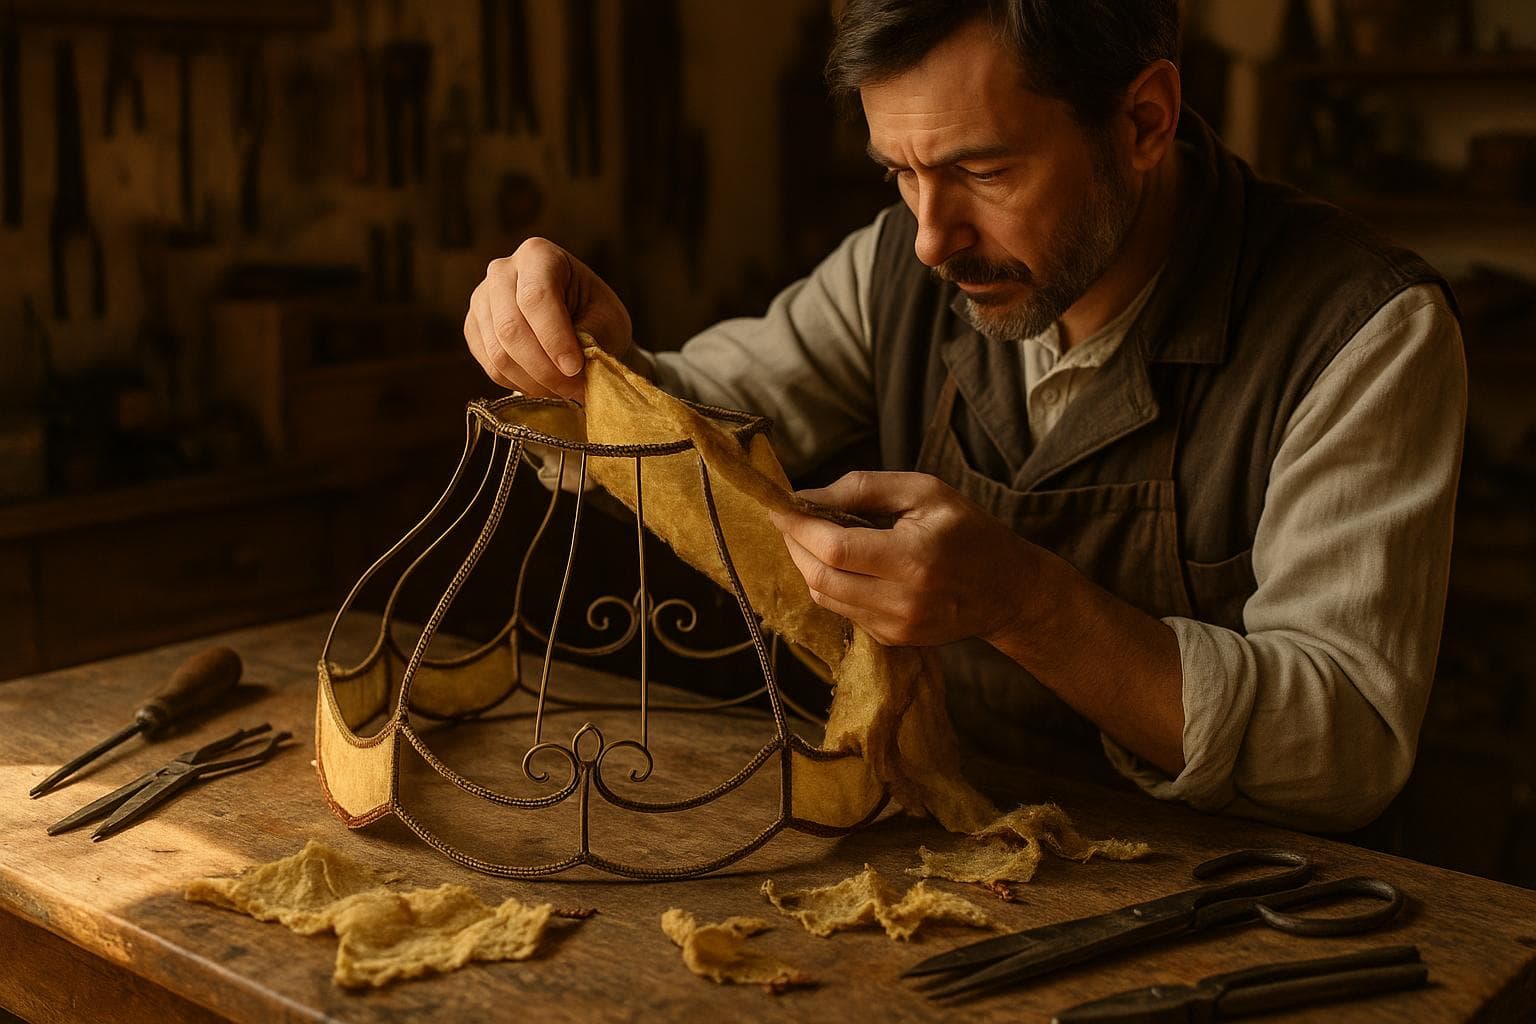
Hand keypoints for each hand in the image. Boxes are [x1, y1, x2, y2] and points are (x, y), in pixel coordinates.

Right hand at [463, 237, 633, 399]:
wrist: (575, 317)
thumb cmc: (595, 312)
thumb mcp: (607, 317)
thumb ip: (592, 335)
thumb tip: (571, 365)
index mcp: (538, 255)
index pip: (536, 298)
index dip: (555, 338)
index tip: (576, 368)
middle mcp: (501, 271)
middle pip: (510, 328)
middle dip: (545, 368)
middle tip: (574, 389)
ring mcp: (481, 299)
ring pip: (498, 353)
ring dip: (534, 382)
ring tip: (564, 390)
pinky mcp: (473, 328)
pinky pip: (491, 367)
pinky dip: (520, 384)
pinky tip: (545, 385)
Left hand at [768, 471, 1035, 647]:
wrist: (1005, 589)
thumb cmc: (966, 529)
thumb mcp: (924, 492)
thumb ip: (864, 488)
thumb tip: (807, 496)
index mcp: (914, 557)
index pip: (835, 548)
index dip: (798, 526)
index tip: (777, 504)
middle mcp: (902, 600)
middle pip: (820, 577)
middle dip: (794, 545)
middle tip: (789, 518)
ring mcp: (896, 626)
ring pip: (824, 596)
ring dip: (806, 564)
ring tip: (812, 536)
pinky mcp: (891, 639)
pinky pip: (842, 610)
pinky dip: (829, 583)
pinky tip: (841, 562)